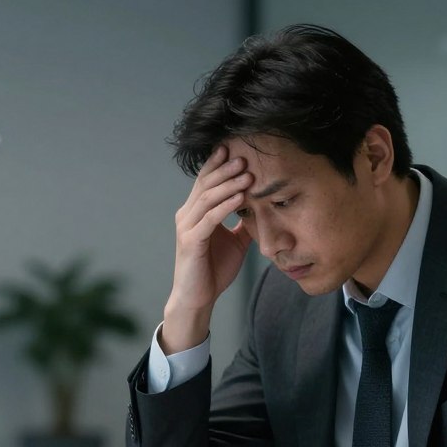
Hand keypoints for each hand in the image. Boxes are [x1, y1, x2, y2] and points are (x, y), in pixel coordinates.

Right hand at [161, 147, 253, 352]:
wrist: (198, 298)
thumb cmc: (213, 270)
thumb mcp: (234, 241)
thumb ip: (242, 222)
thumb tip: (259, 208)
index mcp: (195, 213)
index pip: (205, 182)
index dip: (218, 165)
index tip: (234, 149)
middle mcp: (187, 215)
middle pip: (205, 184)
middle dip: (225, 169)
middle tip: (244, 156)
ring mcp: (187, 228)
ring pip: (207, 198)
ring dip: (228, 184)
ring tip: (246, 174)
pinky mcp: (191, 242)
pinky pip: (209, 219)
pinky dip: (225, 206)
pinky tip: (240, 197)